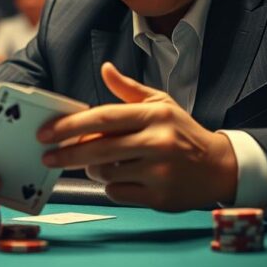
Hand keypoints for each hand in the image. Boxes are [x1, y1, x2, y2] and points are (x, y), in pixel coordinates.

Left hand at [37, 62, 237, 211]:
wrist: (219, 167)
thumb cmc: (184, 132)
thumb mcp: (161, 104)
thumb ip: (129, 90)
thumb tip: (106, 68)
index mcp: (154, 115)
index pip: (104, 118)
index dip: (71, 125)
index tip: (47, 131)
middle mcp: (158, 142)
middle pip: (99, 149)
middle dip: (67, 153)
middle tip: (48, 156)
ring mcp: (159, 171)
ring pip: (106, 173)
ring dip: (91, 170)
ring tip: (93, 164)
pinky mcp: (160, 197)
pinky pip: (118, 192)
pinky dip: (110, 186)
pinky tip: (118, 178)